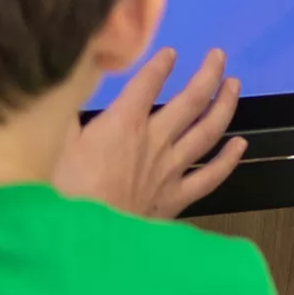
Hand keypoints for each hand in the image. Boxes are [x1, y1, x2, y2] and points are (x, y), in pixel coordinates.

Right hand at [52, 46, 245, 219]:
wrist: (81, 242)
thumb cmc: (61, 192)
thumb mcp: (53, 145)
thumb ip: (64, 114)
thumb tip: (73, 86)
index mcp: (123, 123)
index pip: (147, 84)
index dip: (160, 65)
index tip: (171, 53)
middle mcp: (155, 140)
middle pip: (191, 100)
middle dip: (207, 74)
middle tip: (219, 55)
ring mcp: (171, 169)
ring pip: (208, 131)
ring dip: (224, 105)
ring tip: (234, 85)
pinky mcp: (177, 198)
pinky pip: (210, 176)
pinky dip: (229, 160)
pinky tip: (240, 145)